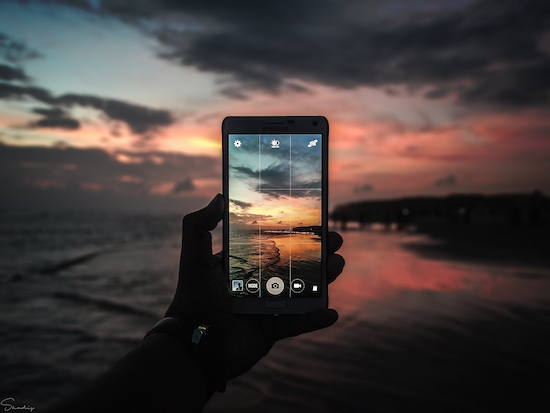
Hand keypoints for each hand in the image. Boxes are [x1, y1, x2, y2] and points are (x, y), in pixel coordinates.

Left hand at [165, 194, 344, 383]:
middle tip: (334, 241)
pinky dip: (315, 319)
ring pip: (302, 291)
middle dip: (317, 253)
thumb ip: (198, 226)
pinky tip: (331, 312)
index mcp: (244, 265)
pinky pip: (298, 323)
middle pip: (294, 265)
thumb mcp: (194, 259)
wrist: (195, 344)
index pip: (275, 244)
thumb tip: (218, 197)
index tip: (315, 222)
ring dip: (323, 280)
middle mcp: (257, 284)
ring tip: (336, 266)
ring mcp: (265, 307)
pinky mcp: (270, 330)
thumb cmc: (194, 299)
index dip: (296, 234)